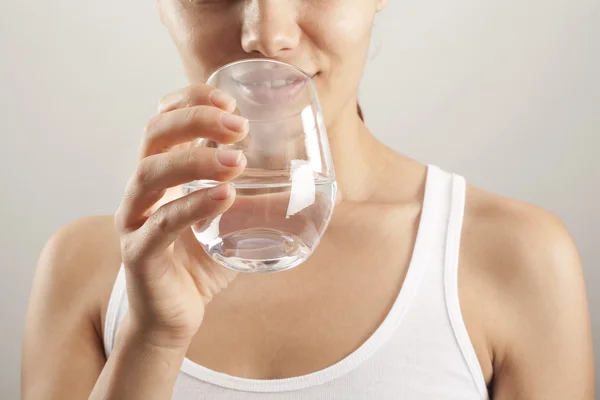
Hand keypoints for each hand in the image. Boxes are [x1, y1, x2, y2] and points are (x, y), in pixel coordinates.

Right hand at [114, 85, 247, 348]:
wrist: (175, 315)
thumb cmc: (204, 263)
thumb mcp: (239, 224)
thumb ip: (269, 200)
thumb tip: (330, 187)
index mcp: (164, 173)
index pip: (165, 120)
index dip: (191, 100)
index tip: (229, 98)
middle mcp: (143, 189)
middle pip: (154, 136)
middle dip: (195, 120)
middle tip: (238, 125)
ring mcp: (135, 219)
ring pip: (151, 174)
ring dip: (196, 160)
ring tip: (238, 161)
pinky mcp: (138, 253)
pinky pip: (161, 224)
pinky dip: (193, 206)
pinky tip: (224, 197)